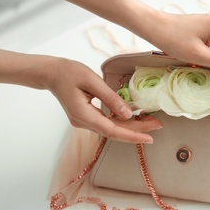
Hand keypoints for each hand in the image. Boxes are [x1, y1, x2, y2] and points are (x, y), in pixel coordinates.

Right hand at [45, 58, 161, 143]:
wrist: (51, 73)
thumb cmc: (69, 72)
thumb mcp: (92, 81)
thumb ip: (111, 98)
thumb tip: (129, 113)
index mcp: (83, 115)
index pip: (112, 131)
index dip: (132, 135)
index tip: (150, 137)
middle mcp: (83, 123)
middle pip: (114, 132)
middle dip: (137, 131)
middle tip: (158, 126)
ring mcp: (84, 122)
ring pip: (111, 129)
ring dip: (131, 127)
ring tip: (150, 122)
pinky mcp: (86, 118)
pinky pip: (107, 123)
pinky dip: (121, 122)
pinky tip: (134, 118)